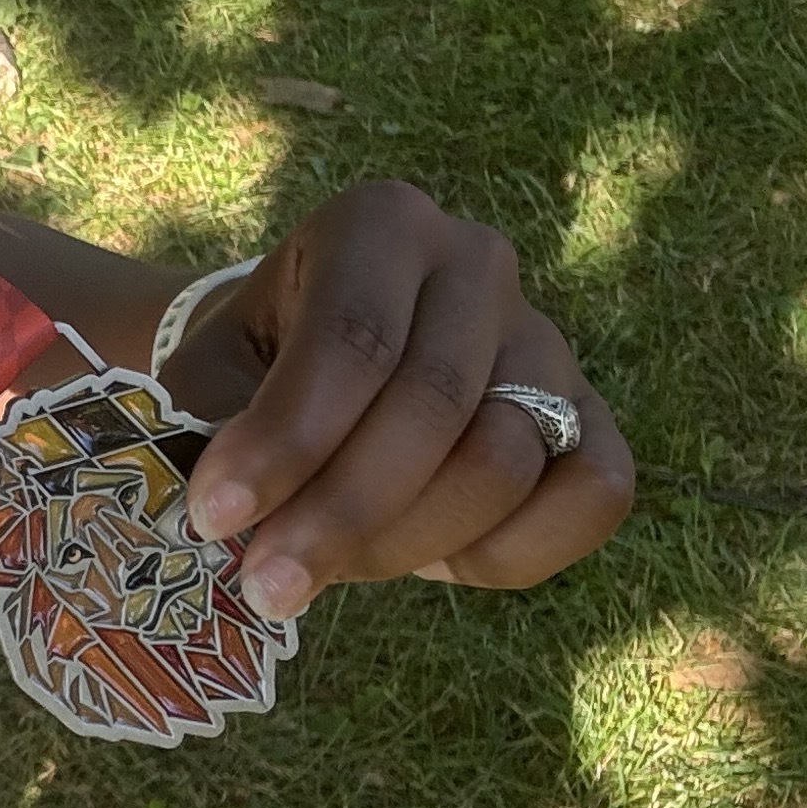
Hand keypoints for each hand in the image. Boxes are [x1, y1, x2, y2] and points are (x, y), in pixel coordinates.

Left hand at [164, 181, 630, 620]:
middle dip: (342, 512)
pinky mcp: (589, 417)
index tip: (216, 520)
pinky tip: (434, 568)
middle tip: (266, 583)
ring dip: (407, 542)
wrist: (319, 362)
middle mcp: (477, 263)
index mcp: (380, 224)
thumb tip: (227, 520)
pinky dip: (517, 550)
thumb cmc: (258, 366)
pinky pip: (593, 495)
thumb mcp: (213, 377)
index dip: (287, 441)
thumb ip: (216, 432)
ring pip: (504, 461)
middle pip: (434, 405)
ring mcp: (547, 340)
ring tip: (326, 571)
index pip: (353, 338)